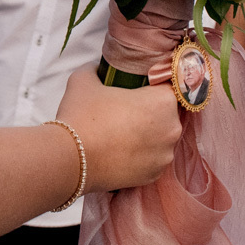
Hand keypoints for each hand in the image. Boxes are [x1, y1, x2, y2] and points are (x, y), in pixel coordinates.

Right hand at [56, 68, 181, 193]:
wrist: (71, 160)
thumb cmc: (82, 115)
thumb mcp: (84, 80)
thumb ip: (95, 69)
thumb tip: (97, 68)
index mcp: (162, 101)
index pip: (168, 86)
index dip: (151, 86)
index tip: (135, 89)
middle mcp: (173, 128)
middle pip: (167, 114)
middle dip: (150, 112)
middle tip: (124, 111)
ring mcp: (165, 155)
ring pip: (161, 138)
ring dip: (147, 135)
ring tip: (120, 135)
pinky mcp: (154, 175)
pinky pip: (152, 159)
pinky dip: (141, 155)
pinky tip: (120, 152)